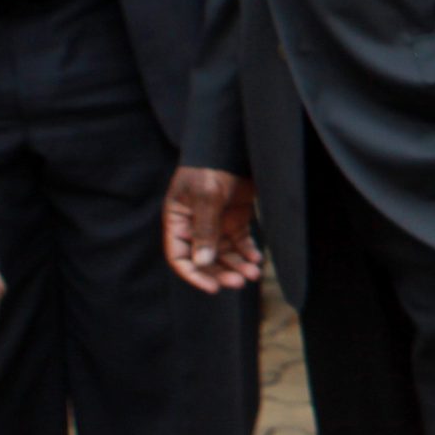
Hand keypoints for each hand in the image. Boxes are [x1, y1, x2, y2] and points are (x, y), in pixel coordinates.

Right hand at [163, 167, 261, 293]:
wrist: (233, 146)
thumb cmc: (211, 167)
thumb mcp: (206, 197)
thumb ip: (204, 229)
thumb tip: (203, 262)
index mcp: (178, 221)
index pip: (180, 256)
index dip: (194, 274)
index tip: (212, 288)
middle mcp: (195, 225)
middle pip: (205, 259)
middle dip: (221, 272)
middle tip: (239, 282)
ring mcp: (216, 222)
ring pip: (224, 253)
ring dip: (237, 265)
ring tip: (253, 274)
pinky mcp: (236, 217)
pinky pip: (240, 241)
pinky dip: (248, 252)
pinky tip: (257, 260)